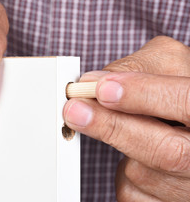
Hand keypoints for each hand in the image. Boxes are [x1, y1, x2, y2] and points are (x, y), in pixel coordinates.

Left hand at [63, 36, 189, 200]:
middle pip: (167, 151)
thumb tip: (91, 83)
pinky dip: (122, 173)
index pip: (185, 102)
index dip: (144, 95)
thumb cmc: (178, 89)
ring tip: (127, 128)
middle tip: (75, 110)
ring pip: (142, 174)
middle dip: (112, 129)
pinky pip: (132, 193)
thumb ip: (136, 67)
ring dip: (118, 149)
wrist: (188, 124)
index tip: (103, 89)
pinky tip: (135, 156)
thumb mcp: (170, 64)